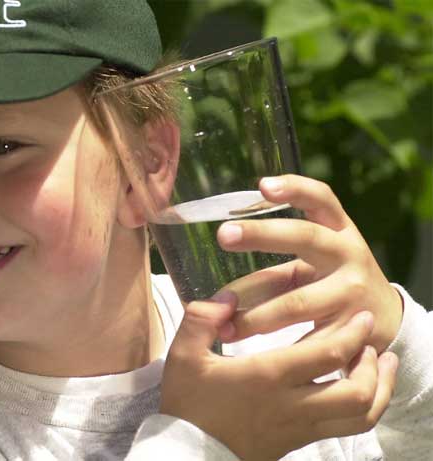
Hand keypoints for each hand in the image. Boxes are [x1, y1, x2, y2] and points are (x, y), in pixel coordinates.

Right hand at [160, 295, 398, 460]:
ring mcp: (298, 427)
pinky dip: (362, 408)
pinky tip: (357, 391)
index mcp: (266, 376)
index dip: (352, 334)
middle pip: (356, 391)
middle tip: (373, 342)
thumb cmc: (187, 402)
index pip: (326, 354)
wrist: (186, 452)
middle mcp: (291, 404)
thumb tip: (226, 297)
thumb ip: (201, 319)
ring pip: (359, 417)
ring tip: (380, 367)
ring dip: (378, 390)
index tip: (362, 316)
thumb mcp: (183, 356)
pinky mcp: (298, 442)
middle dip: (374, 364)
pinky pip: (345, 429)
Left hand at [216, 174, 402, 352]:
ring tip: (223, 326)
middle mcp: (349, 253)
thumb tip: (217, 294)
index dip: (294, 189)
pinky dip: (277, 351)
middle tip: (223, 234)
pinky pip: (307, 340)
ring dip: (255, 315)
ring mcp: (353, 292)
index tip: (263, 185)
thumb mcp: (310, 265)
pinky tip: (252, 359)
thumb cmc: (331, 282)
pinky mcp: (352, 331)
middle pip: (305, 238)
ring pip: (297, 301)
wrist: (384, 320)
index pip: (320, 198)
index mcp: (338, 230)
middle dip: (261, 235)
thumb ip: (270, 271)